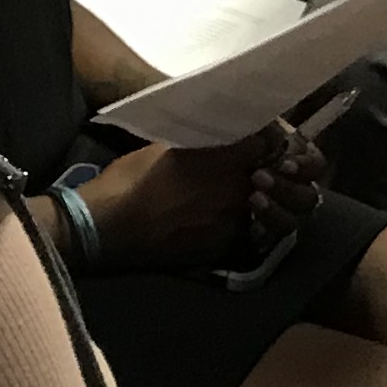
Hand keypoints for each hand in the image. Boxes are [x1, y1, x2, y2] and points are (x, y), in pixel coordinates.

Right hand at [81, 126, 322, 271]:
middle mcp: (237, 190)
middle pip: (278, 178)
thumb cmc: (132, 178)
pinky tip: (238, 222)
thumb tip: (225, 137)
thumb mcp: (168, 145)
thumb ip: (205, 141)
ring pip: (272, 211)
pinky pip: (251, 236)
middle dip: (278, 172)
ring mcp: (233, 223)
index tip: (266, 143)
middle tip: (266, 171)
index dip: (271, 142)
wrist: (108, 227)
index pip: (270, 144)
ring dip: (270, 203)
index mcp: (225, 158)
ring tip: (255, 199)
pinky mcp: (223, 250)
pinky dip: (250, 228)